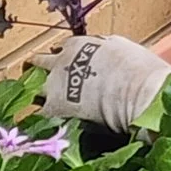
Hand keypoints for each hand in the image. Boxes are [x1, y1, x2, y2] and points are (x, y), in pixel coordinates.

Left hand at [32, 35, 170, 132]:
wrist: (138, 91)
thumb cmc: (140, 70)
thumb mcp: (123, 48)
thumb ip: (108, 50)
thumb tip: (109, 56)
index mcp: (79, 44)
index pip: (61, 48)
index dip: (62, 59)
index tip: (66, 66)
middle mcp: (60, 61)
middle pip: (38, 63)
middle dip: (37, 71)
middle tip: (38, 83)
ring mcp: (54, 85)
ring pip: (30, 87)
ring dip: (32, 94)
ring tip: (34, 105)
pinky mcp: (54, 109)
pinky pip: (37, 114)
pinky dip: (38, 119)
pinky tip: (41, 126)